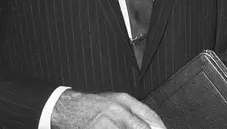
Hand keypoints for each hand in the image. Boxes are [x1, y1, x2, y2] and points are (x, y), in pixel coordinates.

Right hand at [51, 89, 165, 128]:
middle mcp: (118, 110)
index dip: (159, 126)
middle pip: (142, 127)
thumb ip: (133, 112)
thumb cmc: (93, 105)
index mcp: (124, 100)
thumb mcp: (115, 102)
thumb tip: (152, 124)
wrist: (67, 107)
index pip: (149, 115)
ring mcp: (107, 122)